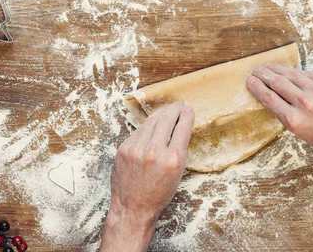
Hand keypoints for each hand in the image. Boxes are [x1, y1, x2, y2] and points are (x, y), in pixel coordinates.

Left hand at [100, 102, 194, 251]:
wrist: (133, 207)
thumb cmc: (159, 193)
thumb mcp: (177, 173)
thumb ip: (178, 149)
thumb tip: (180, 127)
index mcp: (173, 159)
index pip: (182, 128)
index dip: (186, 115)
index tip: (188, 110)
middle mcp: (154, 152)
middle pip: (167, 119)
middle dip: (175, 109)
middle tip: (179, 105)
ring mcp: (136, 149)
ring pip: (151, 122)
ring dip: (161, 113)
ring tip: (167, 110)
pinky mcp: (124, 149)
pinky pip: (138, 131)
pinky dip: (147, 126)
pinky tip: (152, 124)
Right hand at [246, 64, 312, 159]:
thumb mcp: (300, 131)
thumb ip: (285, 113)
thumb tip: (271, 94)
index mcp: (294, 120)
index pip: (269, 98)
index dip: (257, 87)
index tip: (250, 81)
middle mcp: (305, 104)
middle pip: (277, 84)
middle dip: (264, 75)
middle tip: (256, 70)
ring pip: (291, 75)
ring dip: (277, 70)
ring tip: (268, 67)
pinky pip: (307, 75)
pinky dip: (295, 72)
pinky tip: (288, 71)